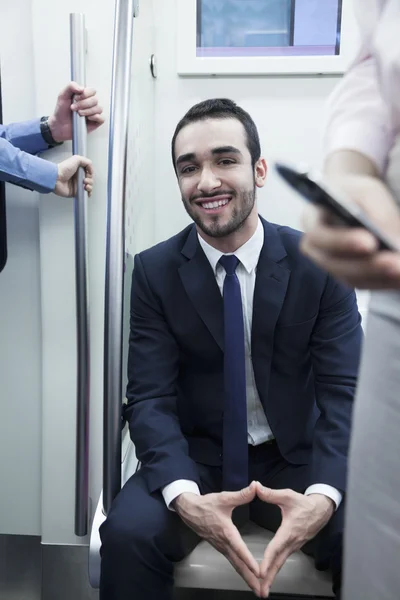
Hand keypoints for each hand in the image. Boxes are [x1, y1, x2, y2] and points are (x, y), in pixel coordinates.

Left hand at [48, 81, 104, 142]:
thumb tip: (81, 88)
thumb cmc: (62, 111)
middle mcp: (90, 103)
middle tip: (74, 108)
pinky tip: (87, 119)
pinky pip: (101, 118)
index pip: (92, 91)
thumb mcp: (62, 95)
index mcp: (84, 96)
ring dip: (87, 111)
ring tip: (78, 114)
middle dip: (84, 104)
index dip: (85, 94)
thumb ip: (70, 87)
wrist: (60, 125)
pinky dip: (95, 117)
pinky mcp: (96, 122)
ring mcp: (94, 113)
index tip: (76, 98)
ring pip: (98, 108)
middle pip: (95, 100)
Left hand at [55, 156, 93, 197]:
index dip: (90, 174)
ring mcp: (77, 185)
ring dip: (90, 186)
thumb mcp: (76, 159)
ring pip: (89, 187)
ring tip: (85, 185)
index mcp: (79, 170)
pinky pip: (85, 194)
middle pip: (90, 180)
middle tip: (85, 180)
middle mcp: (78, 177)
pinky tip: (86, 191)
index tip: (88, 174)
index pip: (89, 173)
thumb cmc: (64, 169)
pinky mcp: (76, 192)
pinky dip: (88, 193)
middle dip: (90, 180)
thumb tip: (91, 170)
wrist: (56, 178)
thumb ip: (87, 162)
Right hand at [173, 482, 260, 595]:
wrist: (189, 510)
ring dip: (247, 578)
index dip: (249, 560)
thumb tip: (256, 486)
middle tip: (262, 592)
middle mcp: (224, 543)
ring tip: (258, 589)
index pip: (239, 549)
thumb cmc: (207, 504)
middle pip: (239, 565)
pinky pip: (233, 562)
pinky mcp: (220, 548)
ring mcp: (221, 547)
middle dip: (251, 579)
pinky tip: (247, 576)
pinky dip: (241, 571)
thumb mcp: (224, 497)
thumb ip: (241, 494)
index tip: (259, 571)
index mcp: (226, 532)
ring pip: (236, 566)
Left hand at [256, 484, 333, 597]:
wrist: (321, 509)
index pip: (275, 548)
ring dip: (272, 576)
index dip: (267, 560)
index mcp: (289, 530)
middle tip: (261, 591)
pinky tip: (269, 575)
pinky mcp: (295, 546)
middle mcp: (292, 542)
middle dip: (269, 578)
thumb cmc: (304, 503)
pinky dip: (276, 569)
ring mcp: (295, 546)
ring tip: (263, 588)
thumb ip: (270, 493)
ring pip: (281, 563)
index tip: (260, 572)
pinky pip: (283, 559)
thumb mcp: (287, 495)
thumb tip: (255, 487)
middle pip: (278, 562)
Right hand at [300, 174, 399, 288]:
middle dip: (368, 266)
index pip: (320, 236)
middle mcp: (316, 247)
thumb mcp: (366, 192)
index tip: (370, 243)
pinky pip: (366, 283)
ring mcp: (331, 264)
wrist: (350, 203)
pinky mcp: (349, 275)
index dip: (343, 241)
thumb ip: (377, 212)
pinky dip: (385, 282)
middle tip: (395, 264)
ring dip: (380, 277)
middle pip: (335, 264)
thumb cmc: (354, 194)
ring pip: (352, 278)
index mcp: (311, 220)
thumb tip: (392, 241)